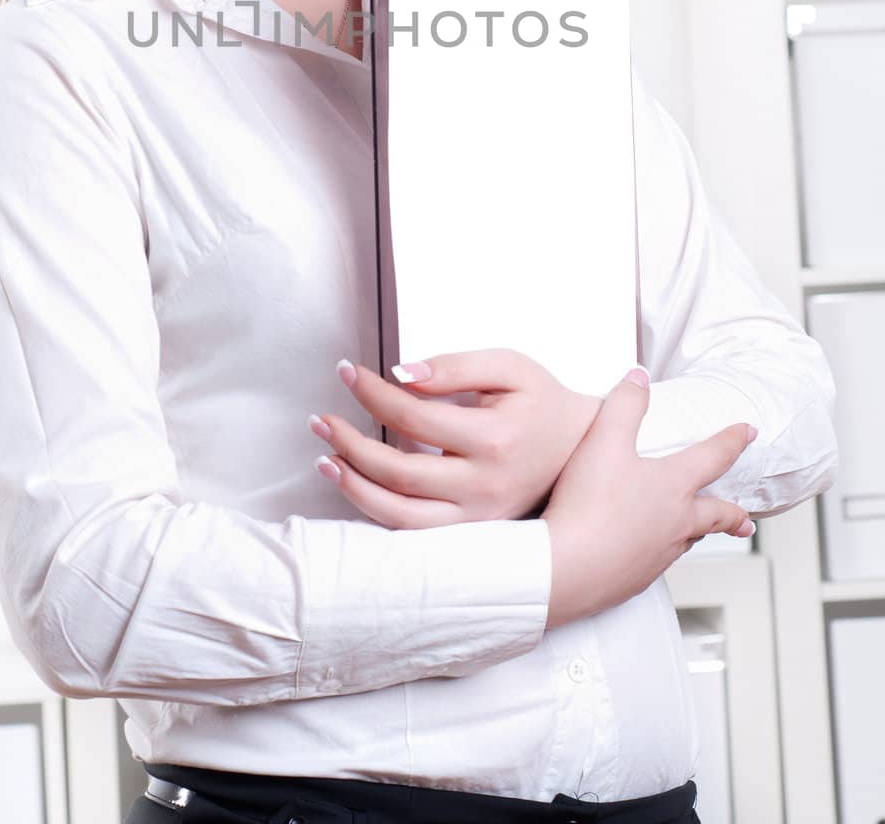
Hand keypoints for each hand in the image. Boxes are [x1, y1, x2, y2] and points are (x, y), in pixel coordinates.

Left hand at [310, 348, 602, 529]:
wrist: (581, 449)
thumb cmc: (540, 402)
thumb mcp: (508, 367)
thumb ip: (455, 366)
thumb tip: (400, 373)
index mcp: (494, 439)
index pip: (413, 416)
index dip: (372, 393)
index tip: (347, 372)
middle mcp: (485, 487)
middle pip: (399, 471)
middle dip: (350, 443)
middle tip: (321, 419)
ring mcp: (478, 519)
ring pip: (401, 515)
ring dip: (354, 487)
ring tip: (324, 459)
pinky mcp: (473, 535)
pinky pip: (415, 534)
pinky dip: (378, 512)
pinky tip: (355, 486)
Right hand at [542, 368, 756, 628]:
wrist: (569, 566)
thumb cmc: (589, 504)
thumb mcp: (604, 440)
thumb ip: (624, 405)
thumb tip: (639, 377)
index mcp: (672, 486)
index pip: (713, 457)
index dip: (733, 441)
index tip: (749, 433)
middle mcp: (675, 523)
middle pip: (715, 516)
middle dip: (733, 514)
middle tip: (745, 520)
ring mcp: (658, 555)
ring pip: (687, 541)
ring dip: (696, 534)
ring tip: (695, 533)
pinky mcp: (635, 578)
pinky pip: (656, 563)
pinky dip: (657, 553)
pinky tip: (642, 551)